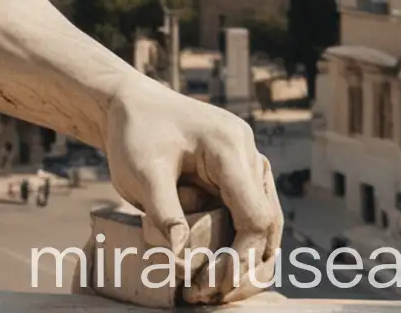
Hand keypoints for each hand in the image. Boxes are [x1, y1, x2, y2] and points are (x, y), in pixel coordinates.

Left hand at [103, 80, 281, 297]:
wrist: (132, 105)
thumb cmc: (134, 134)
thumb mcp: (139, 172)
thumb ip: (162, 211)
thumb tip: (179, 258)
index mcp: (230, 147)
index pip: (255, 215)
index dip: (241, 257)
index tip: (214, 284)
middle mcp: (250, 156)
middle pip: (268, 225)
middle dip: (244, 267)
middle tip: (209, 296)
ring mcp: (250, 166)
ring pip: (266, 226)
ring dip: (244, 262)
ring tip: (209, 291)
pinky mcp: (241, 178)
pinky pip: (250, 217)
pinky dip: (237, 246)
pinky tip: (215, 272)